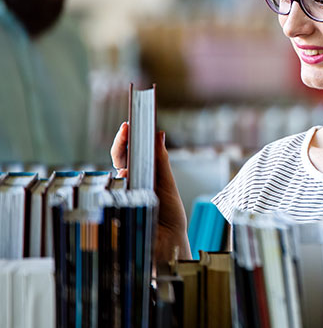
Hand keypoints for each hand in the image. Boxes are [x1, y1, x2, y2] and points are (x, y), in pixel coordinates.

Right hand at [110, 123, 191, 259]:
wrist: (167, 244)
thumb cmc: (169, 216)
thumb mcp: (166, 185)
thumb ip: (160, 161)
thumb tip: (158, 133)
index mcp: (140, 175)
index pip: (127, 153)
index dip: (126, 139)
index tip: (128, 125)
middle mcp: (125, 184)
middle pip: (117, 161)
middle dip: (120, 144)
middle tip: (126, 131)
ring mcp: (116, 198)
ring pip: (109, 175)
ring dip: (120, 165)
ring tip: (130, 158)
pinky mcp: (109, 212)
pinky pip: (105, 195)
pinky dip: (114, 186)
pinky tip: (124, 180)